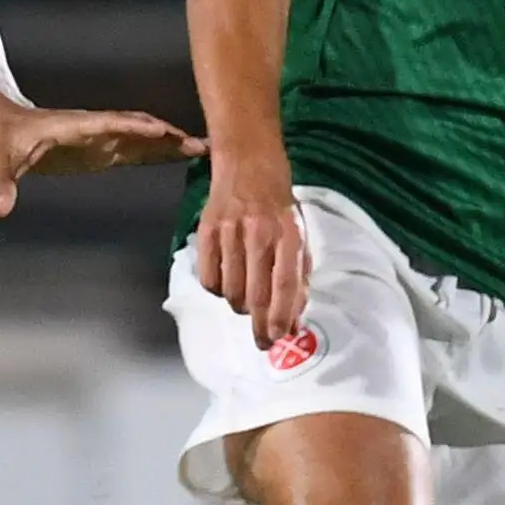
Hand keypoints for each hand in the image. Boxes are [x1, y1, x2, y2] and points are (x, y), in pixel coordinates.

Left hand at [0, 104, 199, 217]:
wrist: (4, 125)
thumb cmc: (2, 141)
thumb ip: (2, 184)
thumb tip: (0, 209)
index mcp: (75, 127)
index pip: (110, 124)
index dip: (135, 128)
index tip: (162, 131)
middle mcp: (95, 129)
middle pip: (137, 129)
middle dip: (167, 136)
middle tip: (199, 145)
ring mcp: (102, 138)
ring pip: (143, 139)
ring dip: (171, 144)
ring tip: (204, 150)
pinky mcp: (103, 150)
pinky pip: (137, 150)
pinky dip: (160, 153)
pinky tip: (182, 157)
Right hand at [193, 157, 308, 348]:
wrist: (247, 162)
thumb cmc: (279, 204)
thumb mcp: (298, 235)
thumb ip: (298, 277)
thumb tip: (294, 321)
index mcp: (288, 234)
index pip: (285, 283)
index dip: (282, 315)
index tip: (279, 338)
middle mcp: (259, 233)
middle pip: (256, 293)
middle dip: (260, 326)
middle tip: (262, 342)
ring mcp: (229, 231)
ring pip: (230, 290)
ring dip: (240, 306)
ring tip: (246, 302)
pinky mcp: (206, 230)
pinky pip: (208, 278)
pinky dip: (217, 289)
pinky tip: (226, 282)